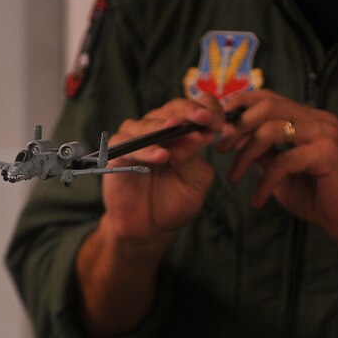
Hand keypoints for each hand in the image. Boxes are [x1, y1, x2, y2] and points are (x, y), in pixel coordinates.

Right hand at [102, 97, 223, 242]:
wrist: (151, 228)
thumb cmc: (175, 201)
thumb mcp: (195, 181)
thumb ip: (196, 158)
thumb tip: (202, 133)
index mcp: (182, 132)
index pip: (194, 109)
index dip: (207, 109)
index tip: (219, 120)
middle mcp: (158, 131)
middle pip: (172, 109)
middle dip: (189, 111)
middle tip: (204, 117)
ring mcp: (136, 140)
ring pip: (147, 123)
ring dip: (163, 126)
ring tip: (177, 129)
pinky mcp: (117, 155)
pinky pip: (128, 145)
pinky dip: (145, 149)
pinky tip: (161, 155)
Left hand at [218, 90, 337, 247]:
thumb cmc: (316, 196)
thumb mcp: (281, 170)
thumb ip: (263, 151)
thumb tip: (233, 136)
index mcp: (309, 118)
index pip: (270, 97)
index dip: (240, 104)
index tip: (218, 124)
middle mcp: (320, 119)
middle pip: (268, 106)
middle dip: (238, 126)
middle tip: (221, 148)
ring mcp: (326, 133)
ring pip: (272, 130)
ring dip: (246, 154)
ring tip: (234, 177)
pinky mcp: (328, 153)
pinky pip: (284, 161)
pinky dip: (265, 181)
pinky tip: (258, 200)